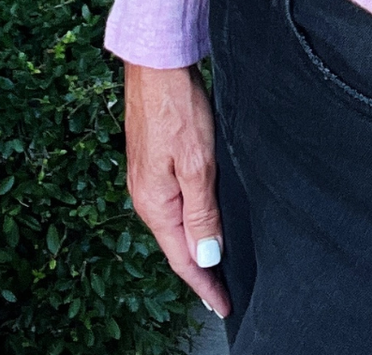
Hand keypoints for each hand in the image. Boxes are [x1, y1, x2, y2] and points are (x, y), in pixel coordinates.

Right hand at [124, 62, 230, 319]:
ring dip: (195, 245)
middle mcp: (147, 196)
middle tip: (224, 293)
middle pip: (176, 245)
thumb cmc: (176, 108)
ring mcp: (147, 179)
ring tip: (216, 265)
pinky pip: (173, 204)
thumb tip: (207, 255)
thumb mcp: (197, 163)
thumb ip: (201, 211)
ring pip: (175, 224)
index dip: (205, 284)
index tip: (224, 306)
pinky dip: (189, 220)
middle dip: (200, 270)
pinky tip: (201, 220)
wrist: (156, 65)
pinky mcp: (153, 162)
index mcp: (155, 203)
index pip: (183, 258)